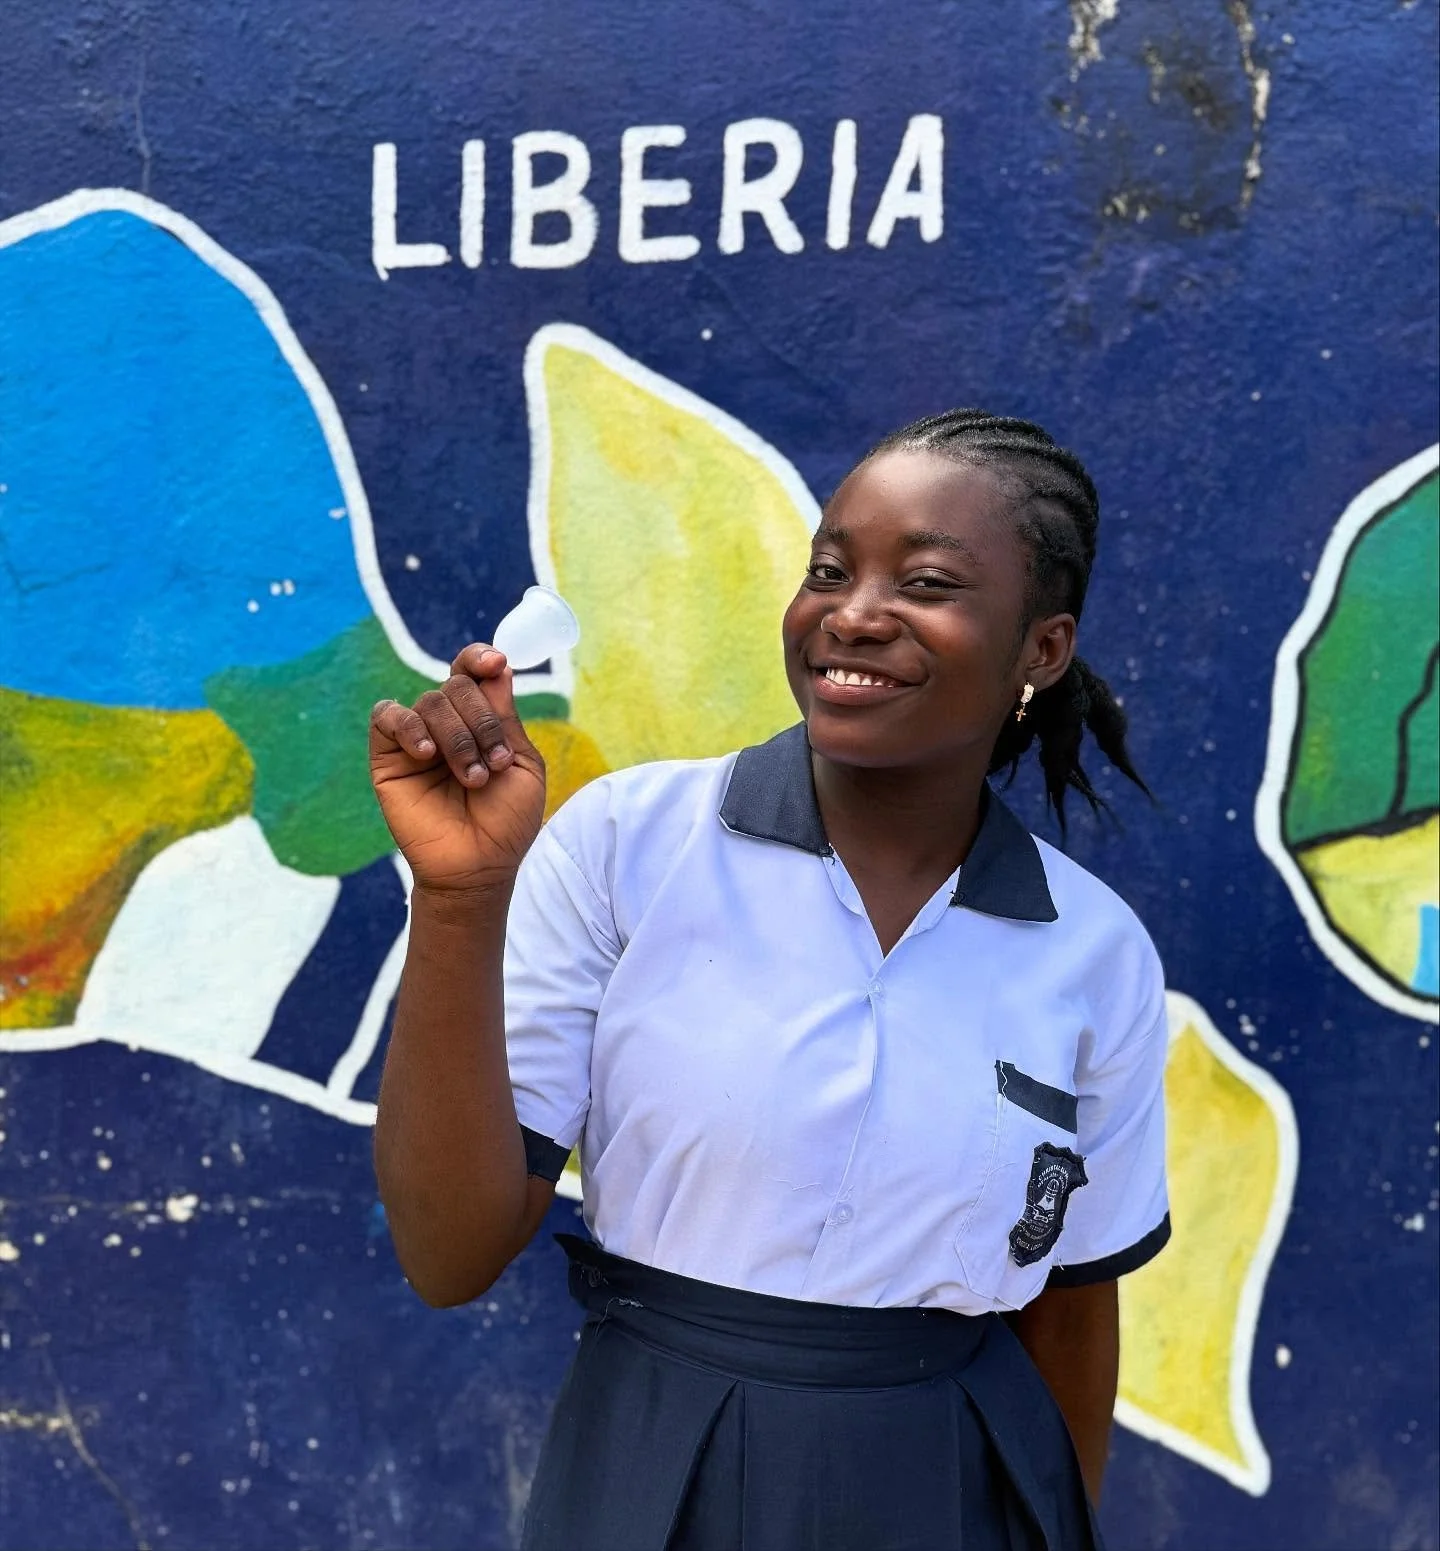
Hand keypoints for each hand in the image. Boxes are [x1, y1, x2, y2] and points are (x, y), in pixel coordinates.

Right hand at [369, 645, 545, 892]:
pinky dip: (409, 726)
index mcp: (480, 721)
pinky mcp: (388, 758)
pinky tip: (426, 753)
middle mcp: (448, 724)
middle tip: (494, 764)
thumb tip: (498, 666)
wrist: (479, 866)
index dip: (479, 658)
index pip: (472, 673)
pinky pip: (387, 717)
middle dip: (481, 722)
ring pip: (429, 702)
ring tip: (471, 778)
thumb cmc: (506, 822)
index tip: (495, 663)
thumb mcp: (521, 764)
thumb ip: (505, 717)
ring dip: (457, 738)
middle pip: (456, 686)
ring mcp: (417, 739)